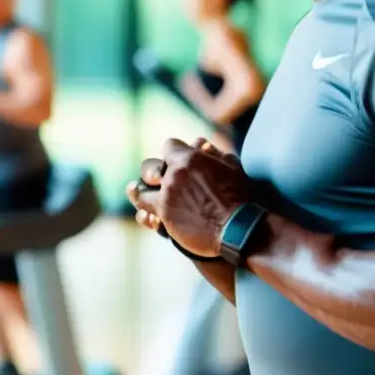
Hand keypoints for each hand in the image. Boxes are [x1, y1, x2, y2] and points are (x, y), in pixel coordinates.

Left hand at [126, 137, 251, 257]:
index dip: (174, 150)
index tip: (177, 157)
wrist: (238, 229)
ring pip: (140, 193)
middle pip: (149, 167)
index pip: (169, 145)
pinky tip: (146, 215)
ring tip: (135, 190)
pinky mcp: (165, 218)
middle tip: (155, 177)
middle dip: (153, 170)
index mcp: (188, 159)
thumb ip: (213, 154)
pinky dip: (145, 215)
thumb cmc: (240, 196)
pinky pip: (146, 215)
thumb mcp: (231, 166)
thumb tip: (202, 146)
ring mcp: (166, 198)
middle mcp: (172, 176)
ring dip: (139, 192)